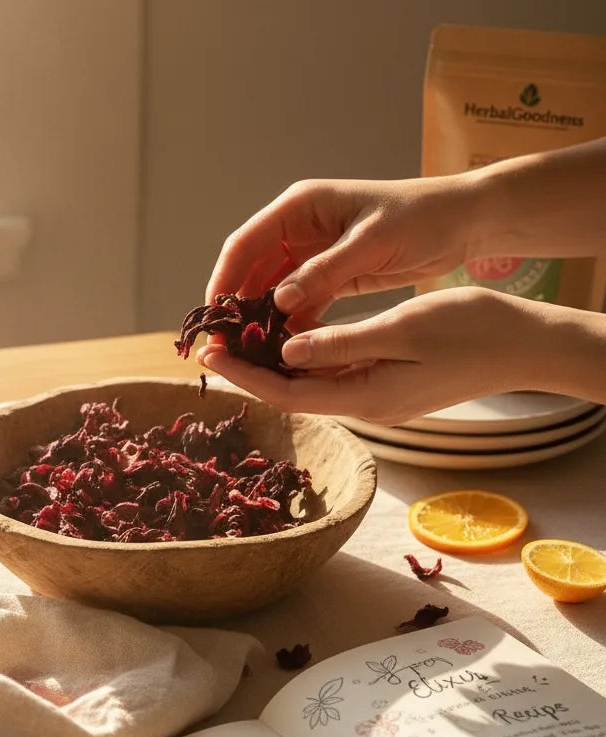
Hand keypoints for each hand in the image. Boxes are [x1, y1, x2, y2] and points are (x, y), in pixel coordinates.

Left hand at [196, 289, 559, 424]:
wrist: (526, 345)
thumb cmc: (473, 330)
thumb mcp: (403, 329)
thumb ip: (342, 344)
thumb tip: (286, 353)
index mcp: (367, 398)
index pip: (288, 393)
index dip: (245, 375)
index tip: (211, 352)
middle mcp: (366, 407)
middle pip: (292, 393)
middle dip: (249, 370)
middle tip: (212, 342)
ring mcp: (377, 400)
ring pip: (310, 385)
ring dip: (273, 365)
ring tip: (238, 336)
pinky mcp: (386, 387)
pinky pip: (333, 376)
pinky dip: (305, 359)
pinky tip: (286, 337)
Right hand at [206, 175, 476, 327]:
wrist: (464, 221)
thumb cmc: (421, 218)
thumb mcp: (372, 243)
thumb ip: (324, 271)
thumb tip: (277, 301)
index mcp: (301, 208)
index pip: (244, 244)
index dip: (224, 279)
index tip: (214, 315)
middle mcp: (299, 229)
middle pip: (251, 270)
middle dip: (237, 307)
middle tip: (225, 345)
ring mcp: (313, 253)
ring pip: (271, 290)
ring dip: (260, 320)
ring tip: (248, 353)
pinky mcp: (330, 275)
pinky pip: (297, 302)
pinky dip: (289, 324)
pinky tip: (283, 350)